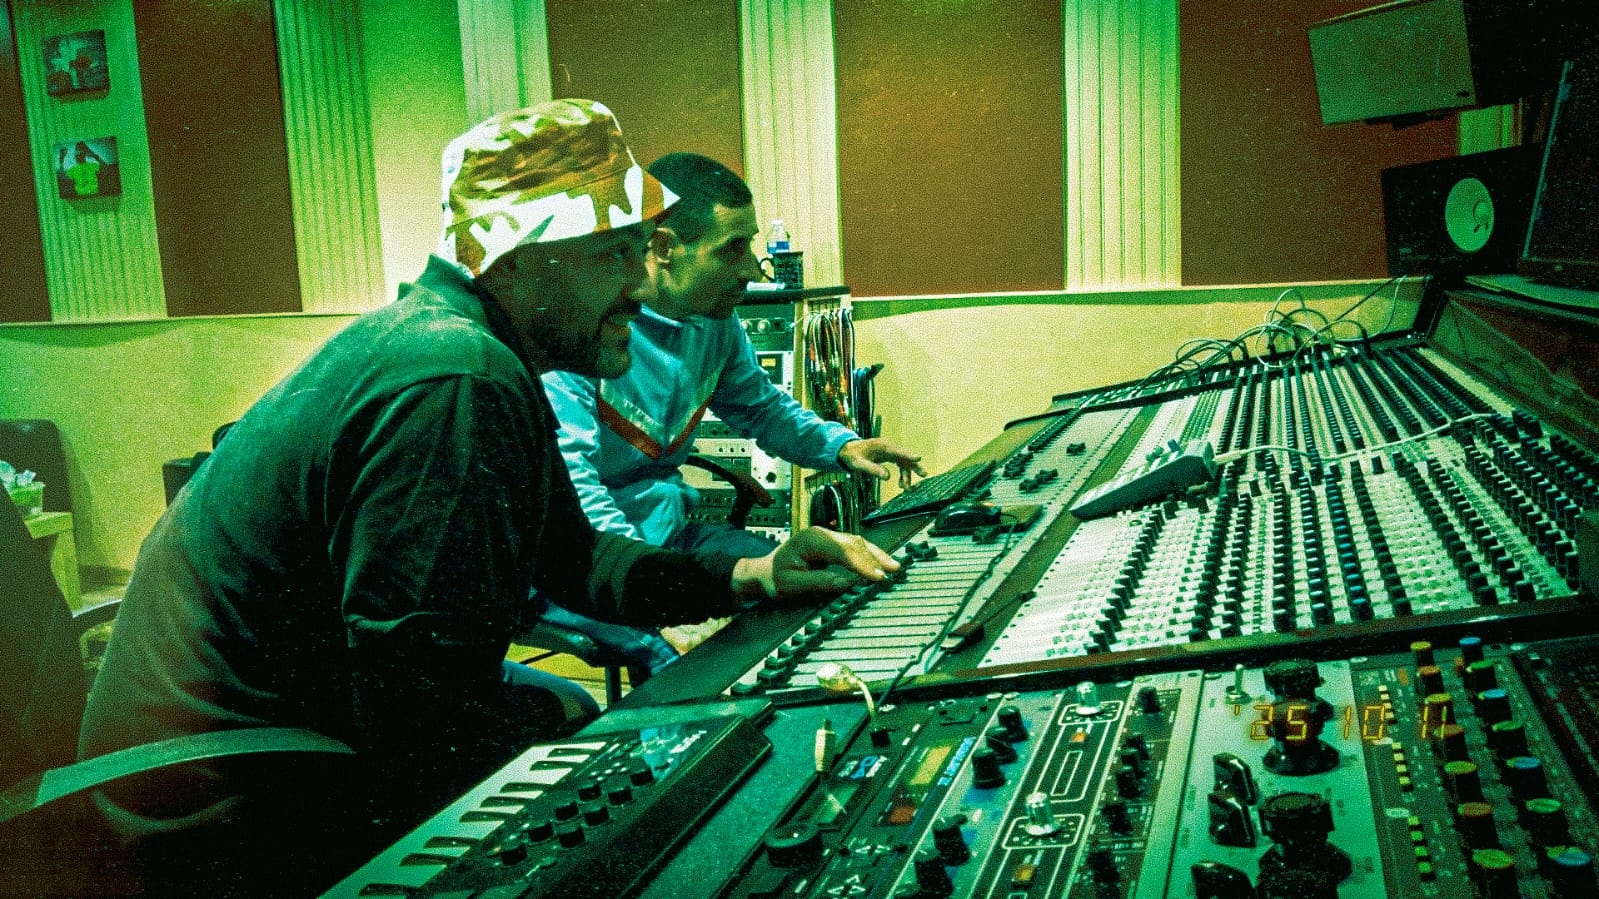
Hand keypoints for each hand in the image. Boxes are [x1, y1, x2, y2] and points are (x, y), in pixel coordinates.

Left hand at [732, 527, 899, 603]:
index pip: (843, 551)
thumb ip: (820, 581)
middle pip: (854, 543)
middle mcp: (821, 533)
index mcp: (811, 540)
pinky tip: (879, 562)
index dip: (863, 564)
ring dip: (875, 554)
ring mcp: (826, 536)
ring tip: (893, 567)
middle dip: (875, 558)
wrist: (762, 572)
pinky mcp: (830, 543)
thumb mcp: (792, 584)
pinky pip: (853, 546)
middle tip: (892, 571)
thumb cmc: (773, 578)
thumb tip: (847, 582)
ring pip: (857, 542)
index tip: (877, 576)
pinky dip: (868, 554)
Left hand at [838, 438, 925, 489]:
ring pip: (903, 462)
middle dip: (914, 466)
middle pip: (904, 457)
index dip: (908, 455)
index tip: (918, 458)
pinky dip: (902, 474)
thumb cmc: (853, 456)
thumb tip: (887, 477)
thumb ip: (873, 470)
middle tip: (924, 474)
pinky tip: (900, 484)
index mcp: (882, 446)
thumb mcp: (859, 464)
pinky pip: (900, 464)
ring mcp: (889, 451)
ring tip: (906, 488)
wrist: (848, 450)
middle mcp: (888, 447)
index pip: (898, 451)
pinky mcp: (889, 455)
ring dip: (906, 475)